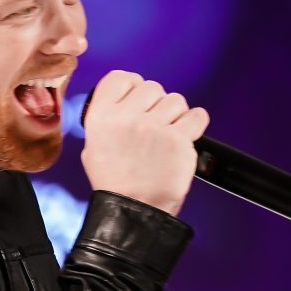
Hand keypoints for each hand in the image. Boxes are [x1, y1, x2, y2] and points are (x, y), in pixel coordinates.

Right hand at [80, 71, 208, 217]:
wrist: (133, 213)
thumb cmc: (114, 184)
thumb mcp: (93, 148)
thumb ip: (107, 118)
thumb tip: (122, 101)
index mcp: (101, 116)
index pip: (121, 77)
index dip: (133, 86)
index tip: (138, 100)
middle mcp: (126, 118)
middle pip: (151, 86)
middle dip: (155, 104)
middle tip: (153, 127)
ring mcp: (154, 128)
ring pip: (175, 100)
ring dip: (175, 115)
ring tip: (167, 136)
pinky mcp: (178, 140)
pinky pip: (197, 115)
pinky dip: (194, 124)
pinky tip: (185, 136)